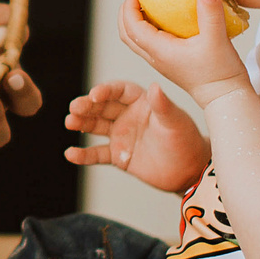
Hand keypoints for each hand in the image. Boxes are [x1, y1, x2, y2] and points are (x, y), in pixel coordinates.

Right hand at [66, 78, 210, 193]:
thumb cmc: (187, 141)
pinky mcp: (118, 156)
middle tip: (75, 108)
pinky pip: (97, 154)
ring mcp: (121, 135)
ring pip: (95, 126)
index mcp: (141, 102)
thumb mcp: (175, 122)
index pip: (118, 91)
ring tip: (70, 122)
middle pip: (102, 107)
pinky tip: (71, 154)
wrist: (190, 172)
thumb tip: (155, 87)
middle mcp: (128, 116)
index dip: (105, 91)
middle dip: (87, 106)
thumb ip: (163, 105)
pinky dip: (83, 155)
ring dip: (81, 123)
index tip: (94, 94)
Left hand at [117, 0, 252, 104]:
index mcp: (160, 51)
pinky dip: (147, 29)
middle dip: (125, 14)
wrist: (225, 97)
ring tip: (145, 5)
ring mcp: (161, 62)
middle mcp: (155, 58)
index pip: (132, 27)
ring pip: (136, 41)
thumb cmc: (220, 72)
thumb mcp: (217, 39)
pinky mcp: (170, 64)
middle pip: (127, 35)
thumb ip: (210, 13)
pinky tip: (163, 19)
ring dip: (134, 22)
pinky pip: (149, 44)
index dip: (128, 8)